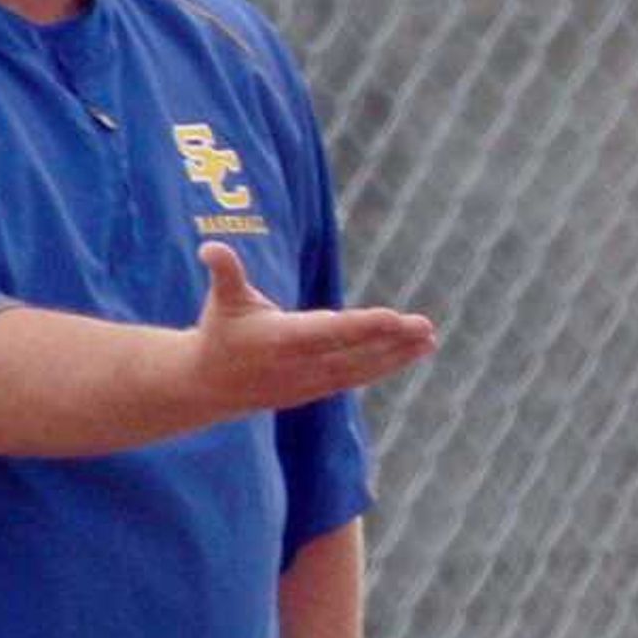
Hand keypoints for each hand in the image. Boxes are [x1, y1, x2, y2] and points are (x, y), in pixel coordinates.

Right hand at [191, 241, 435, 417]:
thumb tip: (209, 247)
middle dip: (392, 341)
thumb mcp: (222, 300)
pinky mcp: (316, 391)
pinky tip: (412, 353)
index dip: (363, 326)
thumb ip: (224, 272)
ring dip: (397, 356)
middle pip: (354, 353)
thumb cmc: (220, 331)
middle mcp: (299, 366)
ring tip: (429, 340)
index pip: (329, 332)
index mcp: (280, 340)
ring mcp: (309, 383)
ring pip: (361, 369)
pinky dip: (385, 366)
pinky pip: (357, 378)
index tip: (394, 318)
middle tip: (426, 327)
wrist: (208, 386)